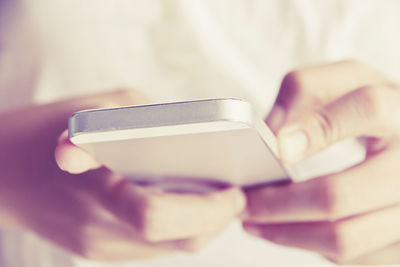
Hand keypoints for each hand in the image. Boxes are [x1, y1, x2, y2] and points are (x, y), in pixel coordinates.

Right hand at [0, 89, 244, 260]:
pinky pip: (152, 247)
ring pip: (170, 249)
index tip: (235, 192)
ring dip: (201, 226)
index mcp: (92, 188)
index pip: (155, 218)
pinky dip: (177, 228)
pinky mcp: (97, 250)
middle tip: (236, 195)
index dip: (205, 210)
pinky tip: (184, 204)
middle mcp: (97, 228)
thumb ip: (148, 119)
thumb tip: (195, 134)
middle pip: (176, 242)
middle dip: (216, 222)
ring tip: (218, 199)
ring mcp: (97, 246)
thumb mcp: (98, 107)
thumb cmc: (44, 130)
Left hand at [242, 61, 399, 263]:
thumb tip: (271, 134)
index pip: (367, 109)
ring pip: (343, 238)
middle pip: (340, 195)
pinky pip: (351, 256)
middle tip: (244, 202)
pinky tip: (288, 229)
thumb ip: (303, 91)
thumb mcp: (341, 82)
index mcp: (399, 112)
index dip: (318, 129)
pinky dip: (309, 245)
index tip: (277, 150)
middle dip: (278, 204)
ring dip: (286, 233)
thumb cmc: (362, 108)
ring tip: (254, 221)